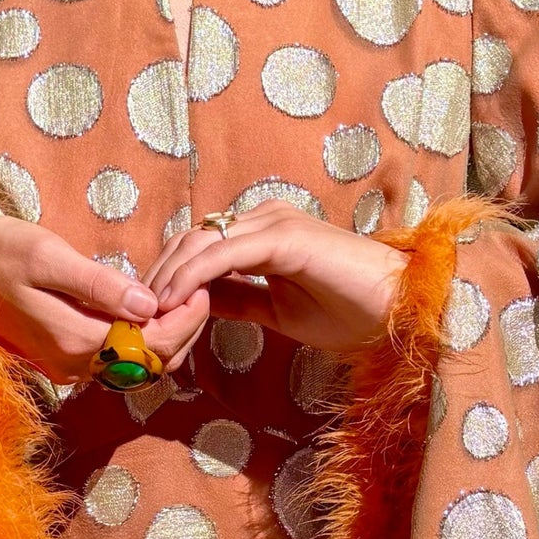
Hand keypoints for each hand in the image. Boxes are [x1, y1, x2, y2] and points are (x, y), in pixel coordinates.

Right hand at [0, 215, 209, 385]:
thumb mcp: (49, 257)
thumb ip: (100, 285)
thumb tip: (149, 304)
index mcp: (75, 340)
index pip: (151, 346)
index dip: (184, 321)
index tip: (202, 290)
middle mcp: (75, 364)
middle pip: (150, 362)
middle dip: (182, 331)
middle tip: (200, 292)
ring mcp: (68, 366)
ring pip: (135, 365)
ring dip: (164, 338)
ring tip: (182, 298)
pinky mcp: (64, 358)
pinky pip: (116, 359)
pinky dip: (142, 340)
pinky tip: (149, 310)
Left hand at [147, 203, 405, 354]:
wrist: (401, 311)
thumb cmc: (353, 313)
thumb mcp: (280, 311)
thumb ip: (242, 300)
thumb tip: (204, 303)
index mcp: (264, 234)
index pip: (200, 248)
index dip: (169, 279)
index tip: (148, 316)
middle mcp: (265, 219)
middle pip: (190, 241)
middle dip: (158, 279)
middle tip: (136, 319)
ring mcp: (273, 223)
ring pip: (199, 244)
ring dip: (166, 280)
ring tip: (147, 316)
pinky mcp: (282, 237)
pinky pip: (221, 255)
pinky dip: (190, 279)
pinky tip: (172, 303)